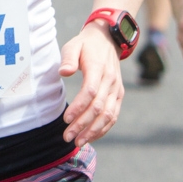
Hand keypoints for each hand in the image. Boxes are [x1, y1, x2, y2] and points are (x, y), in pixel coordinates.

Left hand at [58, 24, 123, 146]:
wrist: (107, 40)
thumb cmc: (85, 45)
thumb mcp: (73, 45)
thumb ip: (68, 58)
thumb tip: (64, 72)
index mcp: (98, 68)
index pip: (90, 92)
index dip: (78, 107)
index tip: (65, 119)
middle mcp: (110, 81)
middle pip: (98, 107)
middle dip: (82, 125)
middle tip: (67, 137)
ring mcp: (117, 89)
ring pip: (108, 115)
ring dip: (94, 131)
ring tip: (78, 142)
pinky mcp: (119, 95)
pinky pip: (114, 115)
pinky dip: (103, 128)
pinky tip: (91, 137)